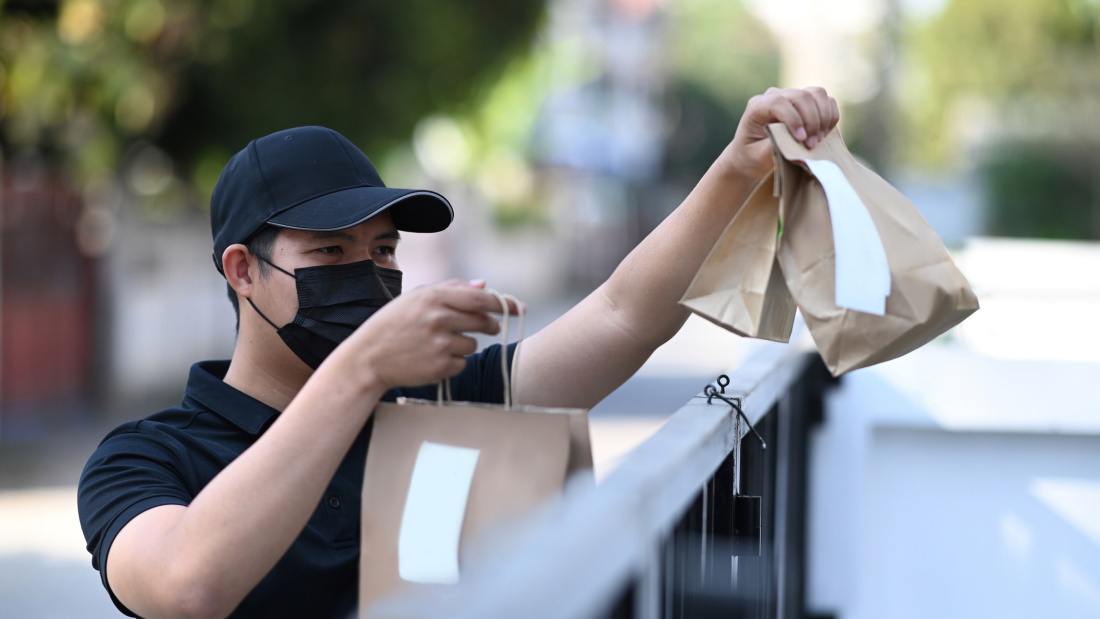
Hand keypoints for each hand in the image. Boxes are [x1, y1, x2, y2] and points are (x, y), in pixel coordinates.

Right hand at [325, 279, 523, 389]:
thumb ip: (451, 288)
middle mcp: (439, 319)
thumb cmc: (392, 324)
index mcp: (433, 297)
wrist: (367, 358)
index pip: (482, 299)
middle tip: (490, 327)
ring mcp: (440, 345)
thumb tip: (484, 285)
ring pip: (473, 345)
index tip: (520, 308)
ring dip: (465, 344)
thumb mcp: (415, 298)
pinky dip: (453, 362)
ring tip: (440, 344)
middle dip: (492, 324)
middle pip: (484, 321)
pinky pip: (462, 363)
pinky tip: (432, 358)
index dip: (505, 303)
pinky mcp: (440, 367)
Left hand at [720, 86, 839, 180]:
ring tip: (818, 140)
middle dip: (811, 121)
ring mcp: (793, 96)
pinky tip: (823, 134)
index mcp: (757, 106)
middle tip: (811, 145)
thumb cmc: (753, 156)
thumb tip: (795, 140)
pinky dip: (831, 117)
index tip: (800, 139)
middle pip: (802, 96)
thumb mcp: (757, 156)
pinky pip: (828, 101)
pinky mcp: (808, 103)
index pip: (778, 102)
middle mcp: (775, 95)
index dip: (793, 119)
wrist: (756, 156)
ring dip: (823, 118)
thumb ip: (773, 146)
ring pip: (817, 94)